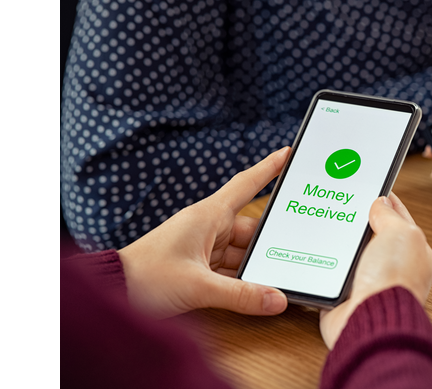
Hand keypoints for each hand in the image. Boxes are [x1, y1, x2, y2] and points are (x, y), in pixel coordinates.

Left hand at [117, 147, 290, 318]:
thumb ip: (241, 295)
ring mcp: (203, 247)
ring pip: (242, 253)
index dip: (268, 169)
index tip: (288, 154)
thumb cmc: (144, 278)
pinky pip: (231, 269)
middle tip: (296, 251)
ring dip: (256, 267)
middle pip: (251, 230)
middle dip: (270, 244)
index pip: (245, 185)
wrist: (111, 293)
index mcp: (207, 216)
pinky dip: (243, 280)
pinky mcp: (198, 267)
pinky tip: (257, 292)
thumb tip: (277, 299)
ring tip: (278, 280)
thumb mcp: (198, 286)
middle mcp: (208, 227)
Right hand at [319, 193, 431, 348]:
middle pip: (370, 233)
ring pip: (348, 251)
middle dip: (356, 219)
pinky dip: (322, 262)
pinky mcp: (343, 293)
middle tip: (341, 200)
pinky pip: (329, 271)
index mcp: (414, 252)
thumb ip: (391, 215)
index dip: (384, 200)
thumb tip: (381, 202)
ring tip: (324, 220)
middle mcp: (391, 267)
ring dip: (337, 240)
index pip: (398, 217)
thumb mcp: (402, 233)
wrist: (369, 320)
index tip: (369, 186)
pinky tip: (314, 249)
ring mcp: (367, 280)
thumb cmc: (393, 283)